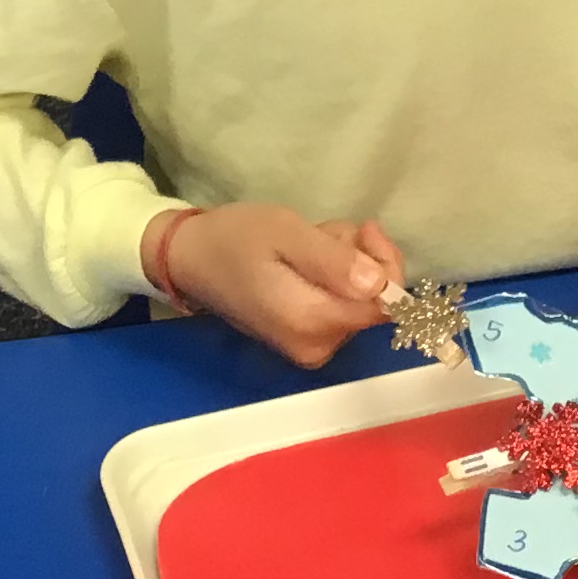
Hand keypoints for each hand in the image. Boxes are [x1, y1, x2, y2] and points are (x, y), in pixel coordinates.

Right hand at [152, 204, 401, 368]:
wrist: (192, 259)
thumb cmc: (235, 239)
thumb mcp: (286, 233)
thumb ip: (333, 261)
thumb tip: (378, 286)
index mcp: (310, 323)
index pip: (383, 305)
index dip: (385, 265)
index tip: (364, 230)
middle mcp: (316, 347)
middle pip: (374, 303)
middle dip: (361, 260)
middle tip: (325, 234)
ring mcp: (312, 348)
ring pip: (360, 300)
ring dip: (346, 264)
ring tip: (309, 242)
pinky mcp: (307, 340)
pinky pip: (342, 305)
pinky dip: (334, 277)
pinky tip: (307, 258)